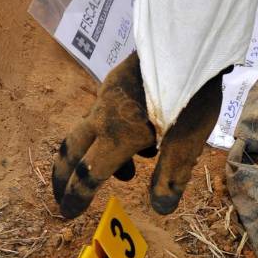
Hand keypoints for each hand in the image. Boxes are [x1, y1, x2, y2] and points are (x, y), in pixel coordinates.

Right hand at [52, 52, 222, 218]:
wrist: (189, 44)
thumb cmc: (192, 96)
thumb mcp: (189, 143)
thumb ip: (172, 177)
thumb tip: (160, 210)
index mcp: (117, 136)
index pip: (87, 175)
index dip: (76, 197)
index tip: (67, 213)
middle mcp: (103, 115)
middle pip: (71, 149)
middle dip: (65, 175)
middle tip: (64, 194)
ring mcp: (107, 94)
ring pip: (89, 130)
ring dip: (98, 153)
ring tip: (128, 171)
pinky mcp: (117, 80)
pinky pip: (105, 113)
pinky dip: (112, 133)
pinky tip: (145, 135)